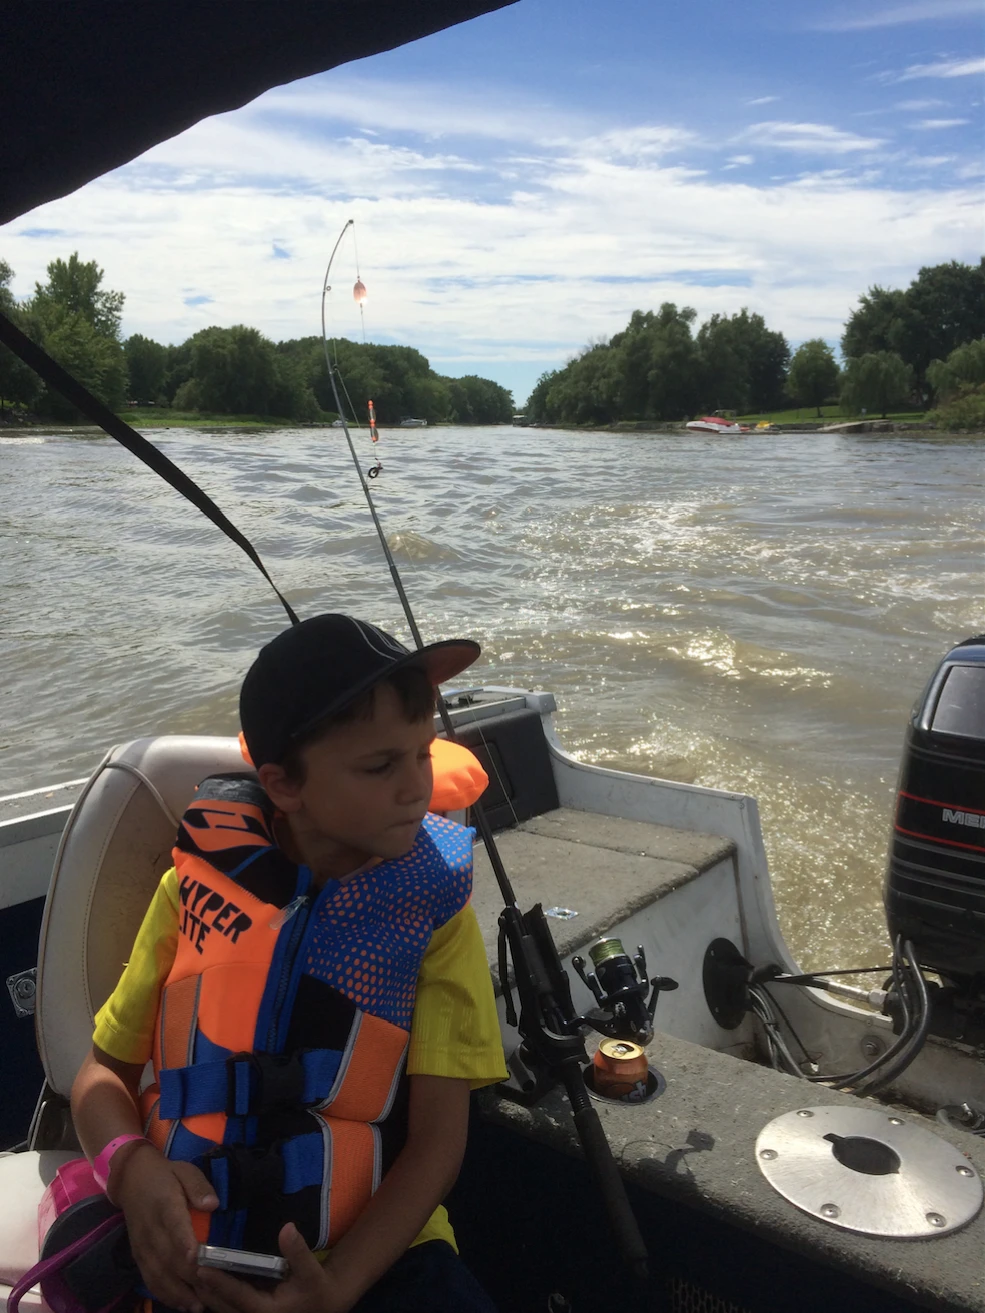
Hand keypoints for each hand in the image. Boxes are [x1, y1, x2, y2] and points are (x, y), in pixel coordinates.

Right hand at [115, 1144, 218, 1312]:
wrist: (131, 1178)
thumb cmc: (166, 1174)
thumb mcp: (185, 1170)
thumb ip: (199, 1186)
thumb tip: (213, 1204)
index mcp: (164, 1205)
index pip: (175, 1227)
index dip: (185, 1244)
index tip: (198, 1259)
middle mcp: (151, 1229)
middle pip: (169, 1257)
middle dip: (189, 1278)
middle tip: (211, 1294)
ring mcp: (143, 1245)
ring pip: (158, 1274)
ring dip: (178, 1292)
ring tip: (197, 1306)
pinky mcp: (138, 1255)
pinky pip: (149, 1278)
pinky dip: (164, 1293)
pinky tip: (180, 1304)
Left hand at [195, 1223, 354, 1312]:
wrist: (322, 1305)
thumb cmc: (316, 1288)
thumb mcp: (311, 1271)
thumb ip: (298, 1251)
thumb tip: (287, 1228)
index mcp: (265, 1311)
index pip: (236, 1295)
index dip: (218, 1282)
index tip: (200, 1268)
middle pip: (220, 1304)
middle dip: (202, 1286)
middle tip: (183, 1264)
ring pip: (218, 1307)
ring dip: (203, 1290)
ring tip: (186, 1269)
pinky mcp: (246, 1311)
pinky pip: (224, 1304)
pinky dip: (212, 1292)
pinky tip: (201, 1278)